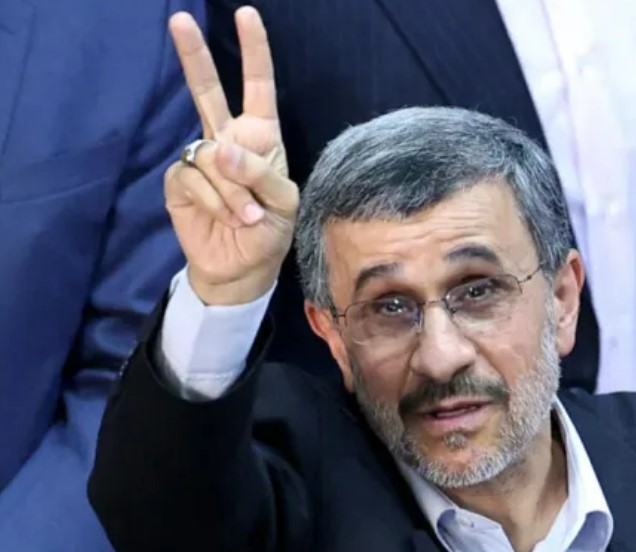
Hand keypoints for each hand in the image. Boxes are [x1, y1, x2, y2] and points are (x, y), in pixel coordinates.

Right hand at [164, 8, 297, 304]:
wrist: (242, 268)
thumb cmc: (269, 231)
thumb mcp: (283, 201)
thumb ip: (259, 172)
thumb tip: (221, 150)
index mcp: (260, 137)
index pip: (257, 87)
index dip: (253, 52)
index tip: (246, 15)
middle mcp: (228, 141)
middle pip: (207, 92)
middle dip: (193, 56)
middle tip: (178, 19)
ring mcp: (201, 159)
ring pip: (211, 157)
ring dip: (233, 192)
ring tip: (246, 216)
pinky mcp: (180, 181)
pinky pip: (196, 179)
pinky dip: (216, 202)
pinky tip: (227, 218)